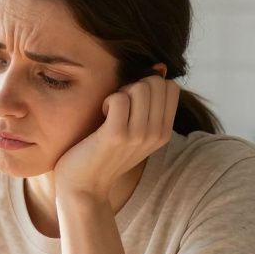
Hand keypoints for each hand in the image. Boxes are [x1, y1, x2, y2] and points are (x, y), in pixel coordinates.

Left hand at [53, 74, 179, 202]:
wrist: (84, 187)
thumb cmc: (103, 153)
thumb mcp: (135, 131)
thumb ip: (148, 105)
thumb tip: (159, 66)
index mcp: (164, 132)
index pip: (170, 87)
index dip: (148, 85)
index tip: (131, 103)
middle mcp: (156, 134)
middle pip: (155, 82)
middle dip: (133, 86)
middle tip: (117, 107)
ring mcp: (138, 135)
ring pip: (140, 87)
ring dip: (120, 93)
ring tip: (109, 112)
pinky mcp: (116, 136)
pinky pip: (119, 98)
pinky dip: (107, 101)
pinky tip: (101, 116)